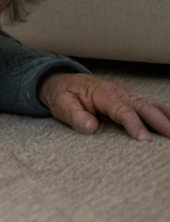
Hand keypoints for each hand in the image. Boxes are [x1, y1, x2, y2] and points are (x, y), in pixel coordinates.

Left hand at [38, 72, 169, 141]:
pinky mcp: (130, 102)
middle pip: (142, 106)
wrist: (63, 83)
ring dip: (166, 117)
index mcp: (102, 94)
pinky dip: (164, 113)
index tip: (144, 139)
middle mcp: (119, 93)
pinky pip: (150, 107)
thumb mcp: (61, 104)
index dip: (133, 124)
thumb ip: (75, 116)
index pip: (122, 110)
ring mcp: (126, 96)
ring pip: (150, 105)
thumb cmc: (63, 95)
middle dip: (159, 121)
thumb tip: (91, 127)